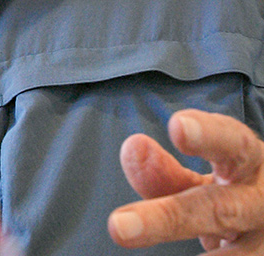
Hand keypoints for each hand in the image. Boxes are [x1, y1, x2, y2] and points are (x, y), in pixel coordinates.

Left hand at [109, 109, 263, 251]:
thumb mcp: (207, 181)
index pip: (232, 143)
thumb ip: (167, 173)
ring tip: (135, 243)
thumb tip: (133, 147)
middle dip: (168, 218)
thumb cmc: (237, 194)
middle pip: (220, 210)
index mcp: (251, 164)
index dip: (208, 134)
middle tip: (118, 228)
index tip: (177, 126)